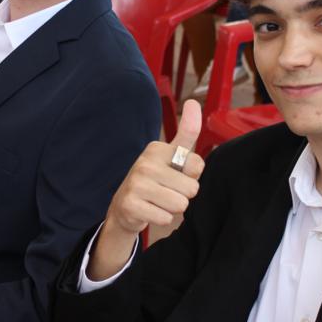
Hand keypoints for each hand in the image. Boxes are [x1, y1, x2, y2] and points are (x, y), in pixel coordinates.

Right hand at [104, 100, 204, 235]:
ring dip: (173, 208)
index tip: (176, 174)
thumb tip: (192, 102)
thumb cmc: (154, 180)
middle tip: (166, 191)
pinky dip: (161, 218)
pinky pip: (166, 218)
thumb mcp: (170, 156)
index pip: (197, 165)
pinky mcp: (131, 204)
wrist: (124, 207)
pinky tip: (150, 210)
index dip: (192, 175)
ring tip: (159, 201)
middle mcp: (145, 163)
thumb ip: (186, 133)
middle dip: (183, 195)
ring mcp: (136, 184)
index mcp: (157, 149)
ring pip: (180, 205)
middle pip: (192, 189)